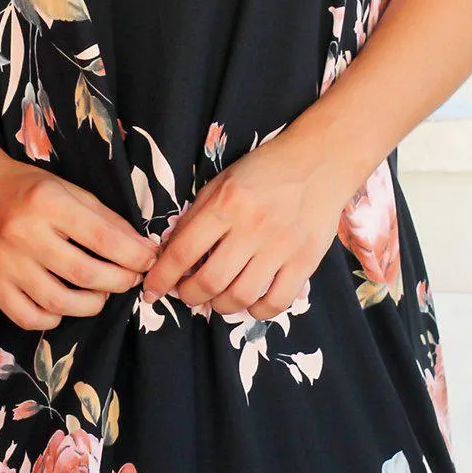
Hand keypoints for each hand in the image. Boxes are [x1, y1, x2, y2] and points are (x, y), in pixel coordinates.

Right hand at [0, 159, 157, 332]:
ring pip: (59, 303)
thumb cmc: (28, 190)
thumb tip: (143, 249)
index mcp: (47, 202)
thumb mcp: (69, 190)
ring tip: (100, 294)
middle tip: (129, 280)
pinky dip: (54, 319)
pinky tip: (63, 305)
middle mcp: (23, 233)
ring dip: (91, 305)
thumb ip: (106, 219)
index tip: (149, 261)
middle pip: (85, 274)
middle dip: (119, 282)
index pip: (103, 238)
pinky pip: (29, 318)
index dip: (134, 256)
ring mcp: (4, 263)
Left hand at [140, 137, 347, 318]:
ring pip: (240, 296)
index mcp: (226, 204)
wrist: (319, 161)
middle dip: (189, 296)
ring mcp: (281, 247)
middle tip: (186, 294)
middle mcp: (252, 228)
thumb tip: (170, 252)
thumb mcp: (221, 182)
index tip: (152, 290)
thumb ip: (196, 216)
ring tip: (215, 300)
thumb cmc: (264, 170)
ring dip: (220, 306)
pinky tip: (249, 303)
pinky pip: (276, 302)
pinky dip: (257, 311)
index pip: (183, 252)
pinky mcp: (305, 261)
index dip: (161, 278)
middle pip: (209, 281)